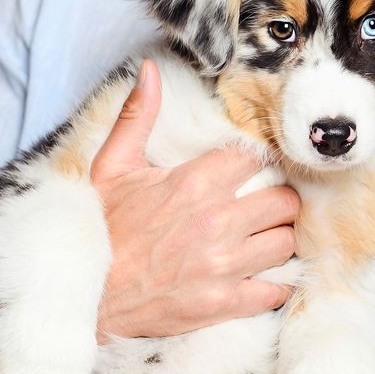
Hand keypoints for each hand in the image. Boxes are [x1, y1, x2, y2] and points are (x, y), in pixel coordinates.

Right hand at [89, 61, 299, 340]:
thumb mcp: (111, 167)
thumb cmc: (101, 230)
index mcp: (194, 183)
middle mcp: (216, 221)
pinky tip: (265, 276)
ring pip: (285, 241)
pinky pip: (275, 290)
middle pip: (284, 200)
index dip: (259, 159)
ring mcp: (223, 265)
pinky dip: (276, 283)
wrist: (88, 295)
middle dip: (279, 199)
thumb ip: (137, 117)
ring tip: (264, 237)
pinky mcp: (224, 302)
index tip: (257, 167)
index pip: (253, 157)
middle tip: (266, 204)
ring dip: (278, 238)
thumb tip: (149, 71)